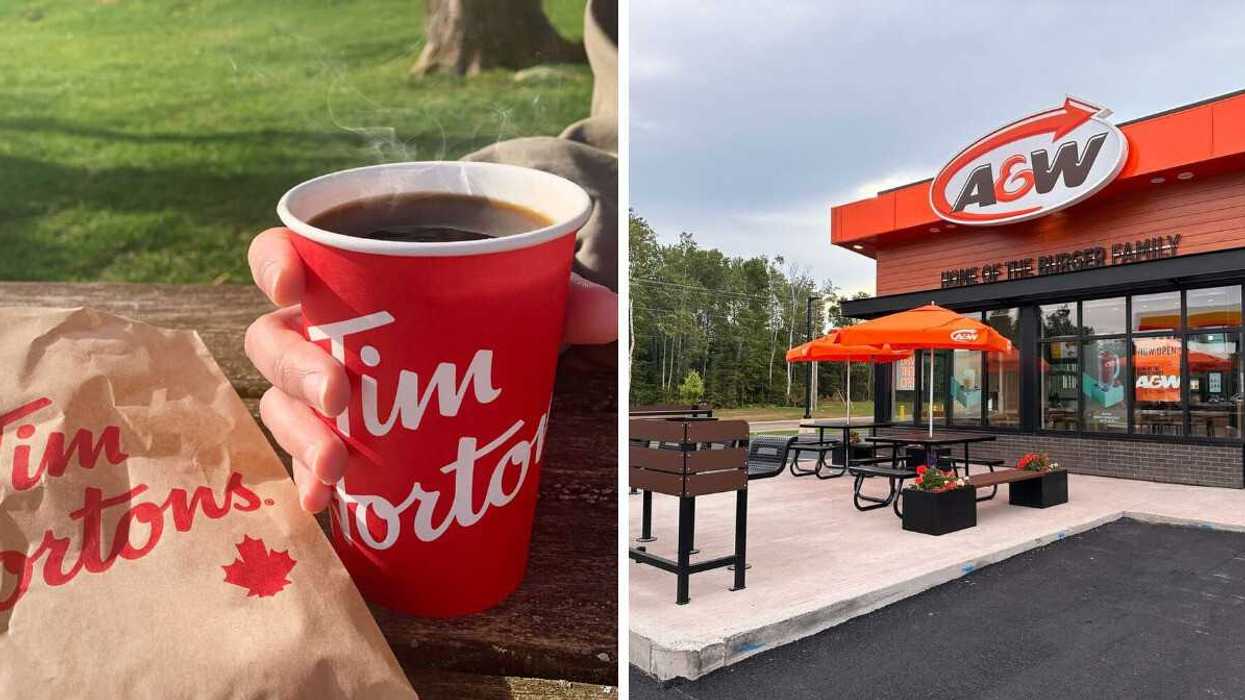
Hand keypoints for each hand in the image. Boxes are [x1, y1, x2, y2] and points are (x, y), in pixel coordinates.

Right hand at [244, 227, 616, 511]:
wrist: (468, 370)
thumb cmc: (472, 320)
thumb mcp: (514, 306)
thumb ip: (559, 304)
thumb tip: (612, 317)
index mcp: (347, 285)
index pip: (285, 256)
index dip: (274, 263)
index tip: (292, 283)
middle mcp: (317, 335)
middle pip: (273, 342)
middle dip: (297, 370)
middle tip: (342, 394)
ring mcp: (315, 393)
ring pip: (280, 405)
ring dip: (301, 434)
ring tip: (337, 464)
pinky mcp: (328, 441)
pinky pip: (300, 460)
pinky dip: (307, 482)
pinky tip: (322, 505)